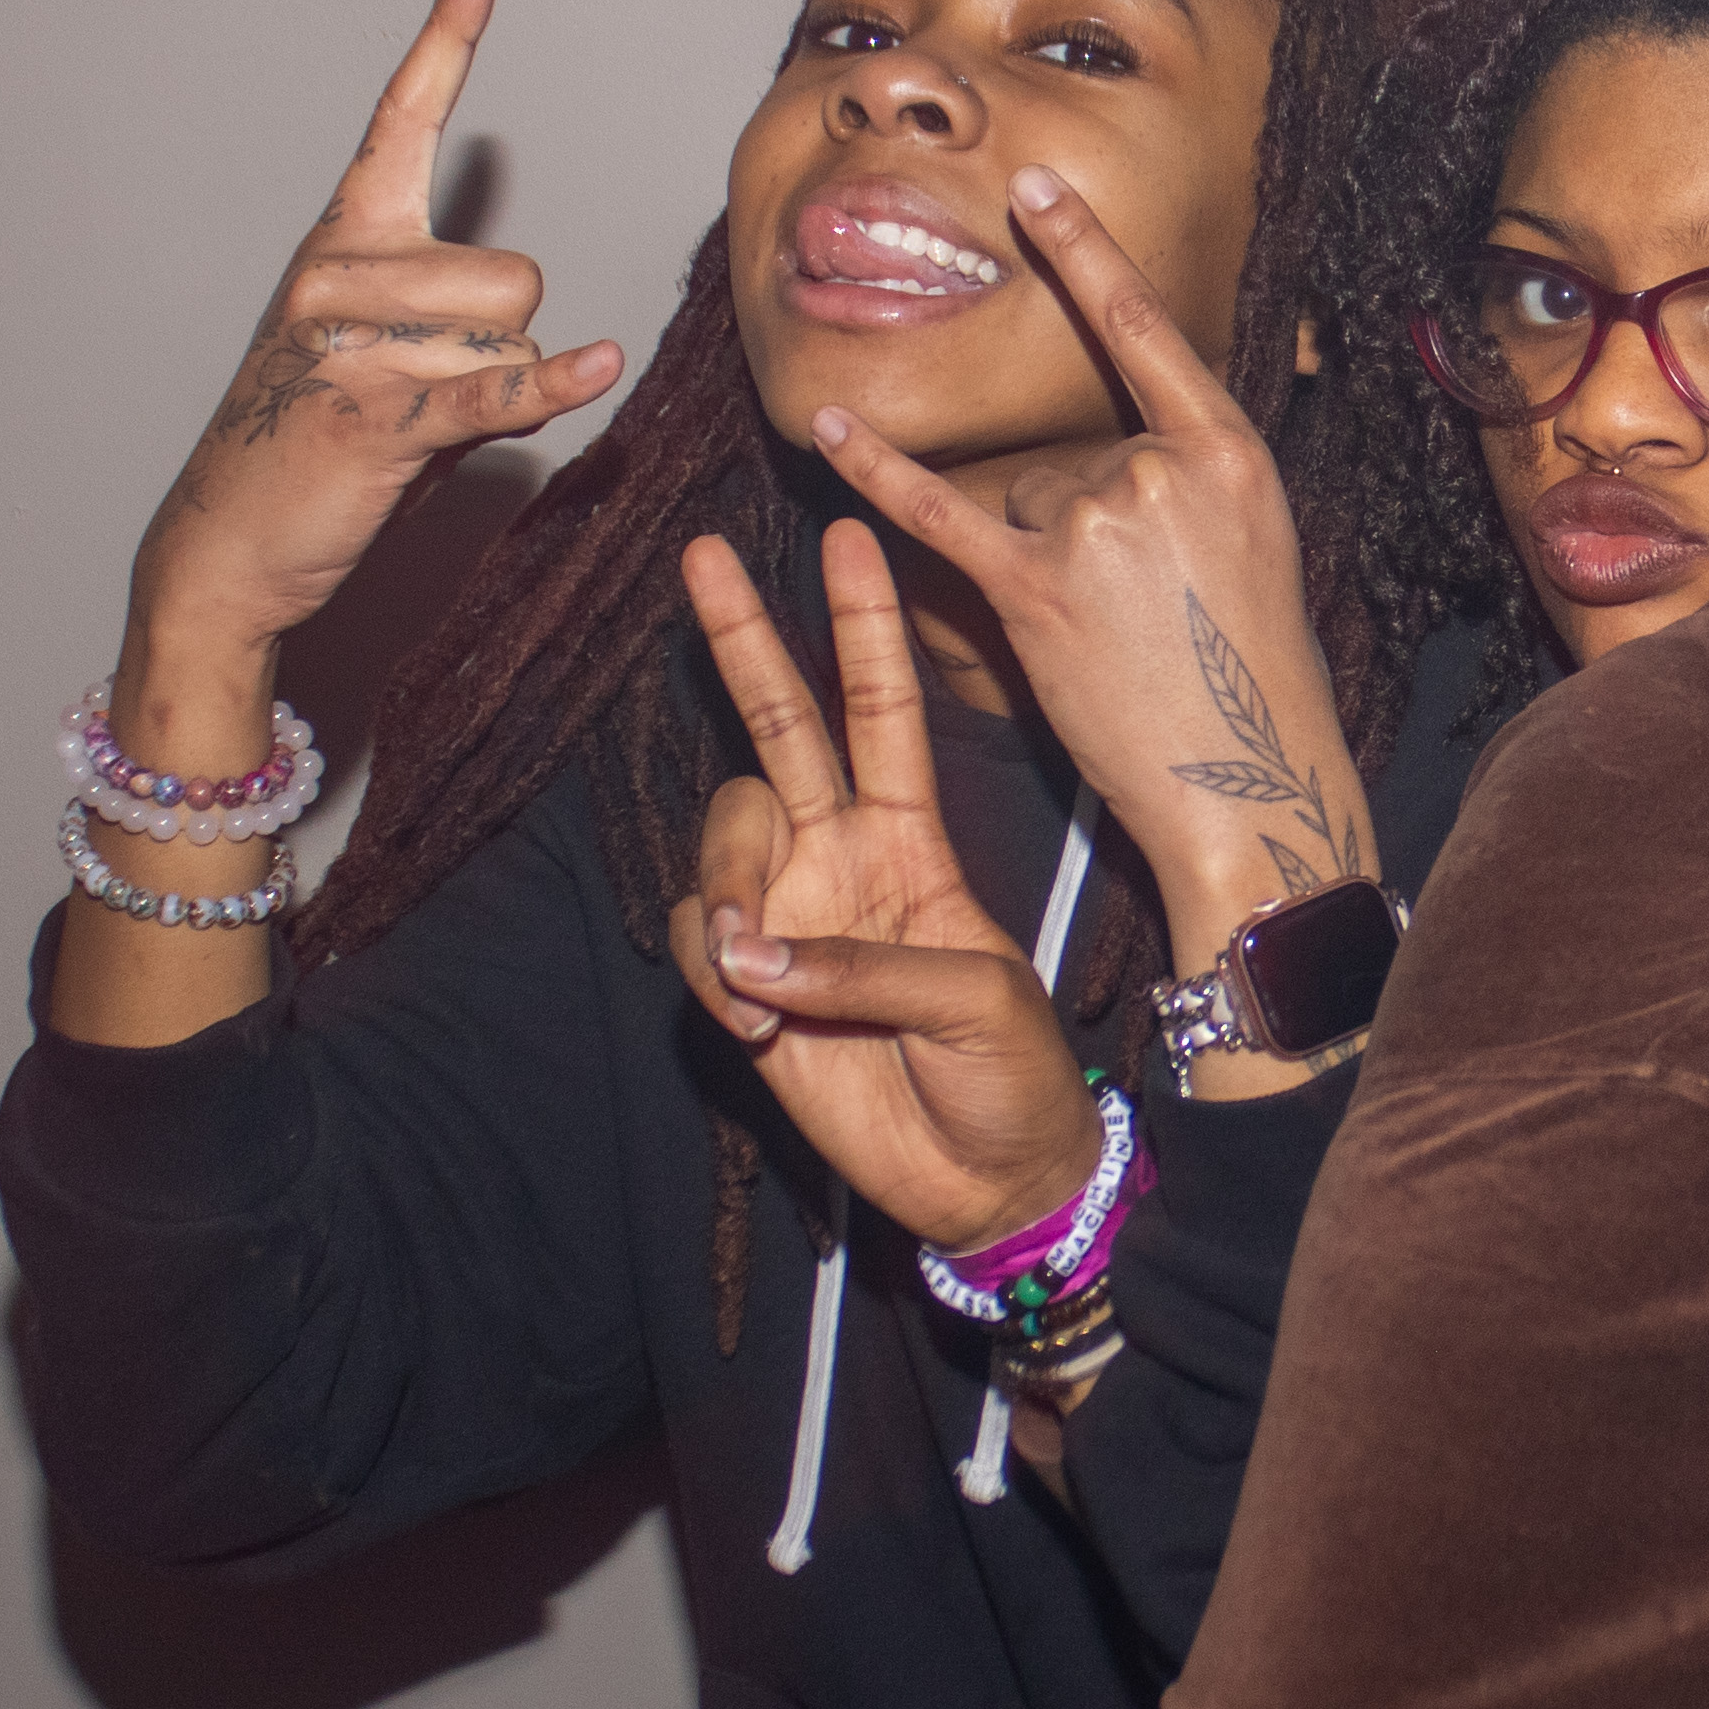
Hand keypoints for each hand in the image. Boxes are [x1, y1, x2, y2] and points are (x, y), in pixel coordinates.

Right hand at [126, 0, 626, 661]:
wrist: (235, 538)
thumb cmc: (321, 441)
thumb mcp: (385, 354)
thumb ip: (457, 315)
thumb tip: (551, 333)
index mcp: (346, 237)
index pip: (404, 115)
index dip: (446, 38)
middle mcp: (342, 270)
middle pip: (515, 273)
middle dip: (506, 339)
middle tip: (428, 389)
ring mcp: (352, 343)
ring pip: (511, 338)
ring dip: (495, 391)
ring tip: (415, 423)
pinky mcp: (376, 416)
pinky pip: (492, 389)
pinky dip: (548, 389)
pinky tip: (598, 369)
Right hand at [675, 522, 1108, 1252]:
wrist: (989, 1174)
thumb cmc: (1010, 1074)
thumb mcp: (975, 997)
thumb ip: (861, 967)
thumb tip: (750, 955)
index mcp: (914, 836)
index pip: (881, 708)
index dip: (864, 626)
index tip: (850, 534)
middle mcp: (842, 855)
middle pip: (778, 724)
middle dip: (744, 637)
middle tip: (705, 556)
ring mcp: (790, 913)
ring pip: (721, 835)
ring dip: (724, 887)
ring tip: (756, 973)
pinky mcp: (750, 986)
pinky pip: (699, 944)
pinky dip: (716, 974)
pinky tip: (761, 1027)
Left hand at [800, 169, 1374, 975]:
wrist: (1253, 786)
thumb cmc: (1253, 684)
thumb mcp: (1256, 549)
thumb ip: (1190, 484)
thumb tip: (1115, 463)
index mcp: (1232, 454)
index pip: (1146, 332)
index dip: (1085, 255)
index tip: (1035, 186)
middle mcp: (1161, 471)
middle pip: (1072, 451)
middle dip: (1083, 526)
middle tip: (1147, 619)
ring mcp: (1096, 528)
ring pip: (1025, 501)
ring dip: (1045, 565)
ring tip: (1113, 644)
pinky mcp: (1034, 591)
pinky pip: (941, 515)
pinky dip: (879, 472)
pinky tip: (827, 426)